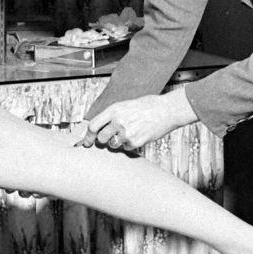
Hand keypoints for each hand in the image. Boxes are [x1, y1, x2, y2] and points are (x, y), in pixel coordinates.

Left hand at [81, 89, 196, 150]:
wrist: (166, 110)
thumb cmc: (147, 106)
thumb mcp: (125, 105)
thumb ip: (112, 116)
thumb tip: (98, 128)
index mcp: (113, 110)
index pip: (93, 126)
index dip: (87, 137)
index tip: (86, 143)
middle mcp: (118, 121)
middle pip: (101, 139)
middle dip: (104, 140)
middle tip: (111, 137)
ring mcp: (126, 133)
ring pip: (113, 145)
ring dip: (117, 142)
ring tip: (128, 132)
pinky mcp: (136, 142)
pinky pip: (126, 148)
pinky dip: (130, 144)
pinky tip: (139, 134)